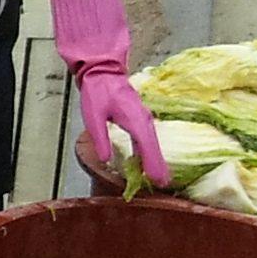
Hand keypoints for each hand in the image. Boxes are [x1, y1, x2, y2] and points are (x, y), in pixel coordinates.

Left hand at [75, 62, 167, 189]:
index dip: (151, 162)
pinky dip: (150, 151)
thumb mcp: (93, 116)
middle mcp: (144, 119)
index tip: (155, 178)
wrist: (104, 74)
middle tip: (163, 184)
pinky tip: (148, 162)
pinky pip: (148, 138)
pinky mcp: (141, 119)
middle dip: (159, 165)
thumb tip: (105, 159)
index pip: (145, 144)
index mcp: (133, 118)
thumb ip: (100, 137)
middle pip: (154, 145)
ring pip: (154, 142)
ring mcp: (145, 118)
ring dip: (157, 159)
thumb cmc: (98, 93)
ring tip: (160, 178)